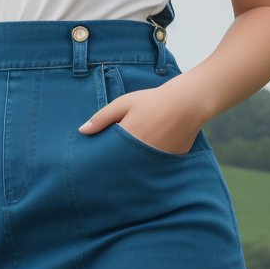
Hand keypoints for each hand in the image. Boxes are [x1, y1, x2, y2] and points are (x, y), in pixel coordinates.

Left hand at [78, 84, 201, 155]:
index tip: (93, 164)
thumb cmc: (152, 100)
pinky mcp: (170, 162)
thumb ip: (102, 117)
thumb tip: (82, 131)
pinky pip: (155, 166)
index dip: (101, 160)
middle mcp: (142, 152)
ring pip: (138, 168)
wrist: (187, 102)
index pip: (108, 156)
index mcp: (128, 138)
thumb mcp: (123, 103)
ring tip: (128, 163)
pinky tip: (147, 158)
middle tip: (108, 167)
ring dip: (132, 166)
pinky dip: (149, 164)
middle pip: (122, 165)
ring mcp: (157, 159)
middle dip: (115, 166)